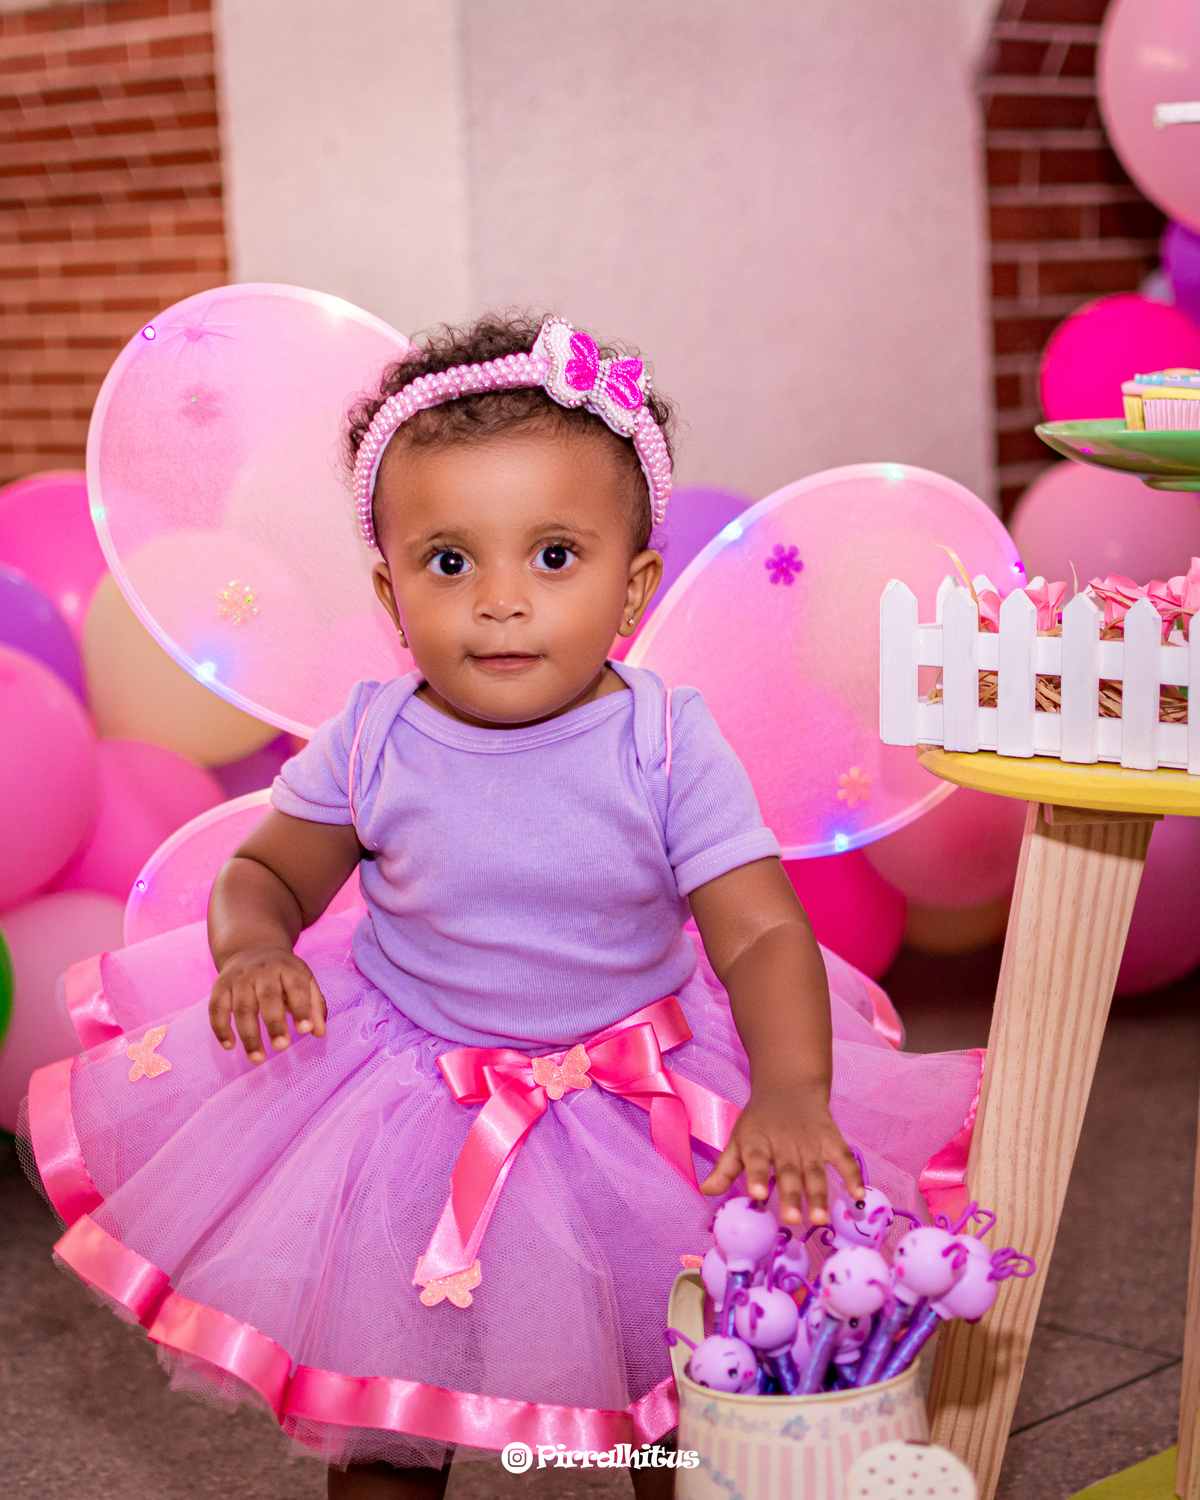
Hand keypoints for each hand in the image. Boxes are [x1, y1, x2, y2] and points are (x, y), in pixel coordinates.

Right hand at [209, 945, 326, 1064]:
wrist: (251, 947)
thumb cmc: (283, 973)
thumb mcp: (303, 980)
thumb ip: (314, 1005)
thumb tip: (319, 1032)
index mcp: (286, 968)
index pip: (296, 987)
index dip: (301, 1008)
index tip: (305, 1030)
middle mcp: (262, 971)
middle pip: (267, 997)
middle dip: (274, 1023)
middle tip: (281, 1047)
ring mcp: (239, 979)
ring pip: (242, 1007)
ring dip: (249, 1035)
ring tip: (257, 1058)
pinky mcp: (220, 987)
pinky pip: (216, 1008)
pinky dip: (221, 1028)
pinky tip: (230, 1046)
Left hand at [699, 1083, 863, 1225]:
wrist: (789, 1087)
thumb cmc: (760, 1122)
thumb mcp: (739, 1140)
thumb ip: (726, 1168)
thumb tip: (707, 1192)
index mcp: (758, 1140)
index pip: (756, 1157)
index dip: (757, 1174)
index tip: (758, 1194)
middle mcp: (784, 1141)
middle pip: (788, 1168)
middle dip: (791, 1194)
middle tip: (792, 1219)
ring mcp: (810, 1140)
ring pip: (815, 1168)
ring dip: (818, 1193)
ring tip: (819, 1218)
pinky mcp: (831, 1138)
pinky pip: (843, 1157)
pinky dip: (853, 1174)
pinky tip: (858, 1196)